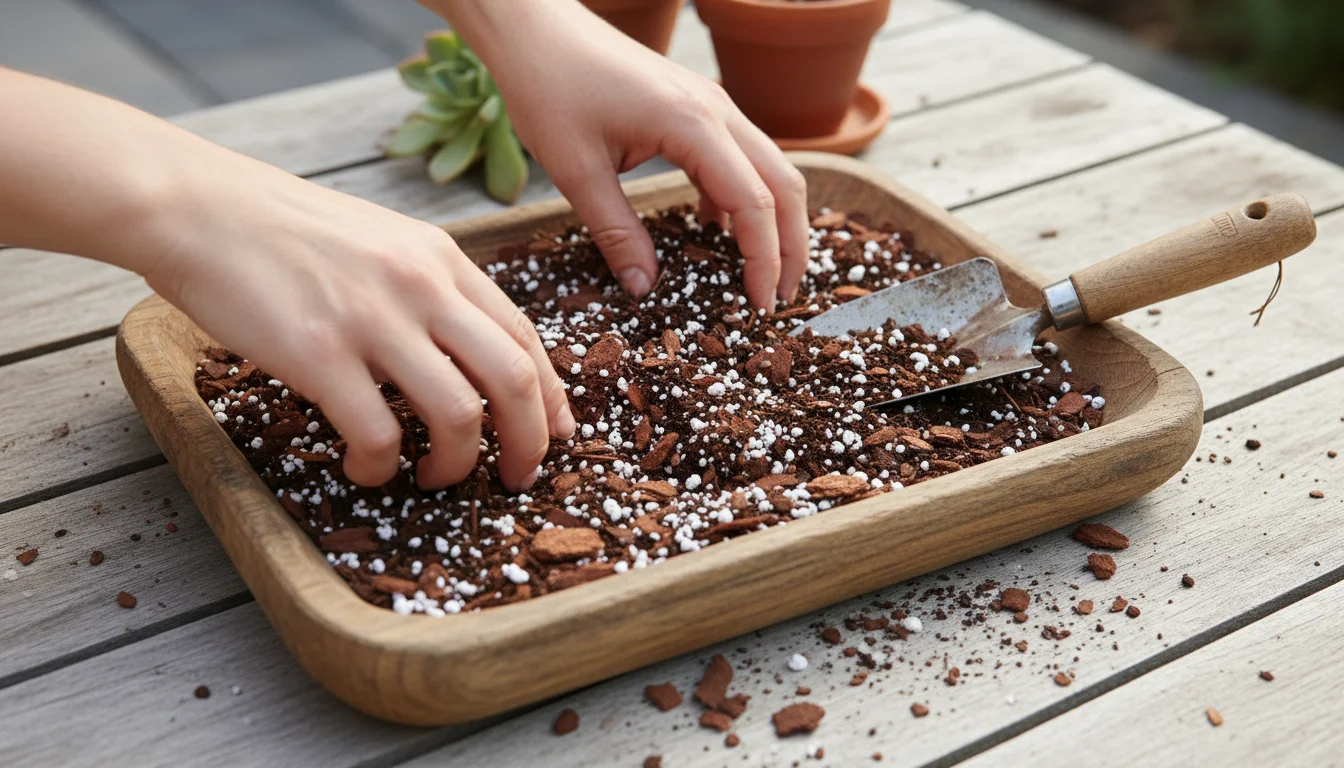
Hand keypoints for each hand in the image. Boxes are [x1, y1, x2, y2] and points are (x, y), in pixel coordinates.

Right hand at [141, 157, 574, 490]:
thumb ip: (429, 288)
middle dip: (530, 441)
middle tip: (518, 477)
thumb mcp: (381, 241)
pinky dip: (380, 466)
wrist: (197, 206)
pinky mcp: (319, 353)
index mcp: (442, 258)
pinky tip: (366, 468)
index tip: (556, 433)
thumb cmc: (284, 231)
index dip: (551, 395)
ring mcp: (373, 319)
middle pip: (513, 378)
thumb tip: (466, 353)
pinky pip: (378, 433)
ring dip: (457, 462)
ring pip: (459, 414)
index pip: (523, 336)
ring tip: (434, 477)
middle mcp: (421, 285)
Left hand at [436, 0, 809, 309]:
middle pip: (783, 183)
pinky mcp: (698, 106)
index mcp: (692, 124)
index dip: (765, 259)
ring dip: (774, 221)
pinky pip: (740, 156)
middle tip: (780, 298)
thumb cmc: (549, 88)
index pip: (754, 202)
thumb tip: (645, 289)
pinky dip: (743, 197)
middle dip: (792, 245)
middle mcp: (716, 110)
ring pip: (770, 167)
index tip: (760, 305)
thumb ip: (616, 233)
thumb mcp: (575, 172)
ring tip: (761, 272)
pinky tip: (716, 232)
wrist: (535, 29)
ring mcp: (712, 103)